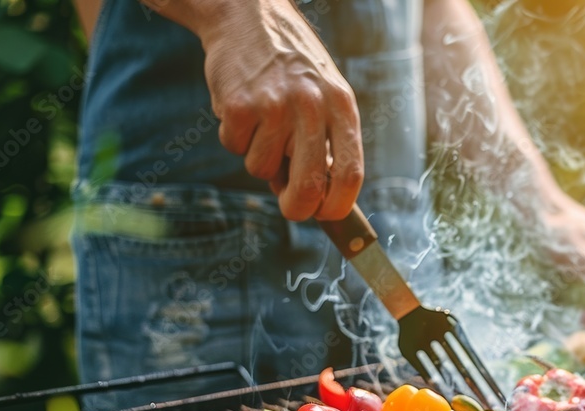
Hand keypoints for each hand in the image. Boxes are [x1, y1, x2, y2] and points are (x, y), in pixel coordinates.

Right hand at [197, 0, 363, 220]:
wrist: (247, 15)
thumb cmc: (290, 66)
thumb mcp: (323, 95)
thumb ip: (326, 142)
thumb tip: (316, 200)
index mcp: (341, 106)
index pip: (349, 173)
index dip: (338, 206)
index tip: (326, 216)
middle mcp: (312, 106)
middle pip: (308, 187)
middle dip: (296, 209)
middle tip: (290, 208)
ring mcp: (274, 106)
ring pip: (262, 169)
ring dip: (258, 157)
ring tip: (262, 121)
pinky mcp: (239, 105)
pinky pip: (235, 147)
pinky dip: (234, 137)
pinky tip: (241, 107)